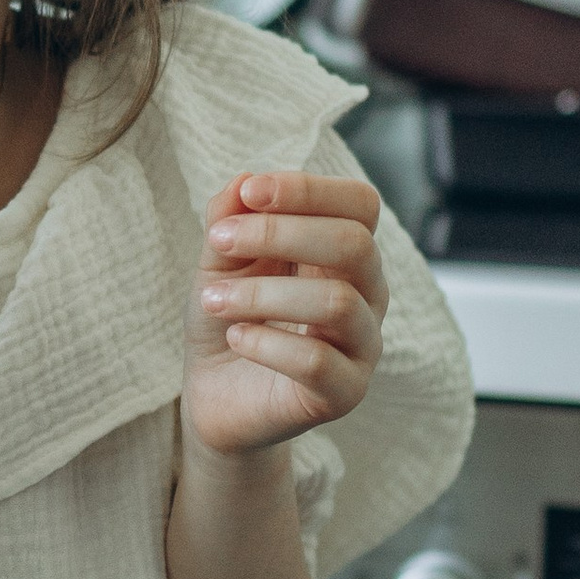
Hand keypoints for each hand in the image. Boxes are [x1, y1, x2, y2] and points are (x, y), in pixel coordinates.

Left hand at [183, 169, 385, 459]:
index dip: (309, 189)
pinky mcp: (344, 393)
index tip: (250, 191)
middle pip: (355, 244)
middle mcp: (368, 295)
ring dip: (262, 293)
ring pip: (338, 303)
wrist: (216, 397)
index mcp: (347, 254)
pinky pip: (318, 361)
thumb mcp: (220, 261)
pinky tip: (236, 338)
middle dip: (279, 232)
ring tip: (212, 298)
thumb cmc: (230, 318)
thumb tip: (243, 180)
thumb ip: (230, 219)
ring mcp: (362, 346)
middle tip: (218, 241)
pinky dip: (267, 343)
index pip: (360, 204)